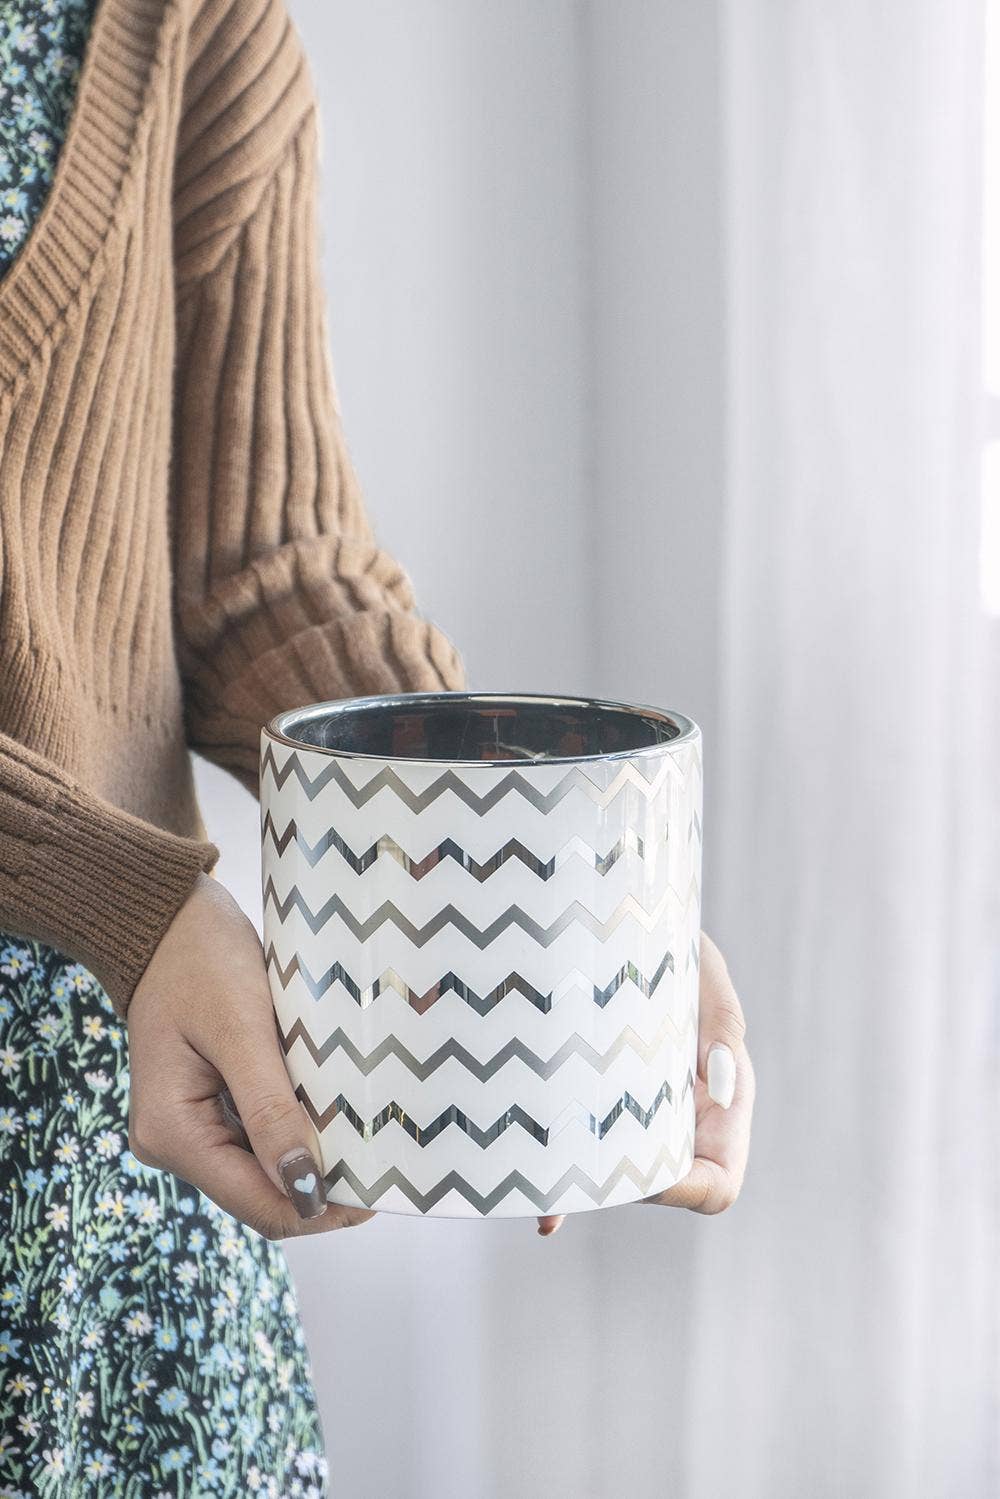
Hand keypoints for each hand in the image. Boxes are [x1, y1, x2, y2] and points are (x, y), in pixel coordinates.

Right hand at [126, 874, 373, 1239]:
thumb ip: (270, 1110)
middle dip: (323, 1182)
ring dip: (316, 1154)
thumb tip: (306, 1188)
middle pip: (264, 1193)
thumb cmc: (200, 960)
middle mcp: (176, 1143)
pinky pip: (263, 1133)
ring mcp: (193, 1126)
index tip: (380, 1188)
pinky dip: (300, 1125)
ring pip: (268, 1166)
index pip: (259, 1204)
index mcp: (173, 1134)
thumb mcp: (241, 1029)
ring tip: (369, 1133)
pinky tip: (336, 1107)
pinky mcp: (210, 1104)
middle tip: (386, 1159)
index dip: (320, 1206)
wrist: (169, 916)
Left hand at [536, 932, 753, 1235]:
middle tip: (577, 1174)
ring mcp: (630, 1119)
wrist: (609, 913)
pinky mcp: (588, 1107)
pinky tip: (544, 1212)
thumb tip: (722, 1084)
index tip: (640, 1173)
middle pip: (655, 1190)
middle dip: (620, 1193)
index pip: (717, 1182)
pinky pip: (578, 1163)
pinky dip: (563, 1189)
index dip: (684, 1191)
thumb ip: (722, 1022)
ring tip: (542, 1187)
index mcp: (718, 1104)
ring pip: (612, 1179)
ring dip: (582, 1189)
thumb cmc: (669, 942)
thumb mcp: (702, 970)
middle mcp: (675, 1122)